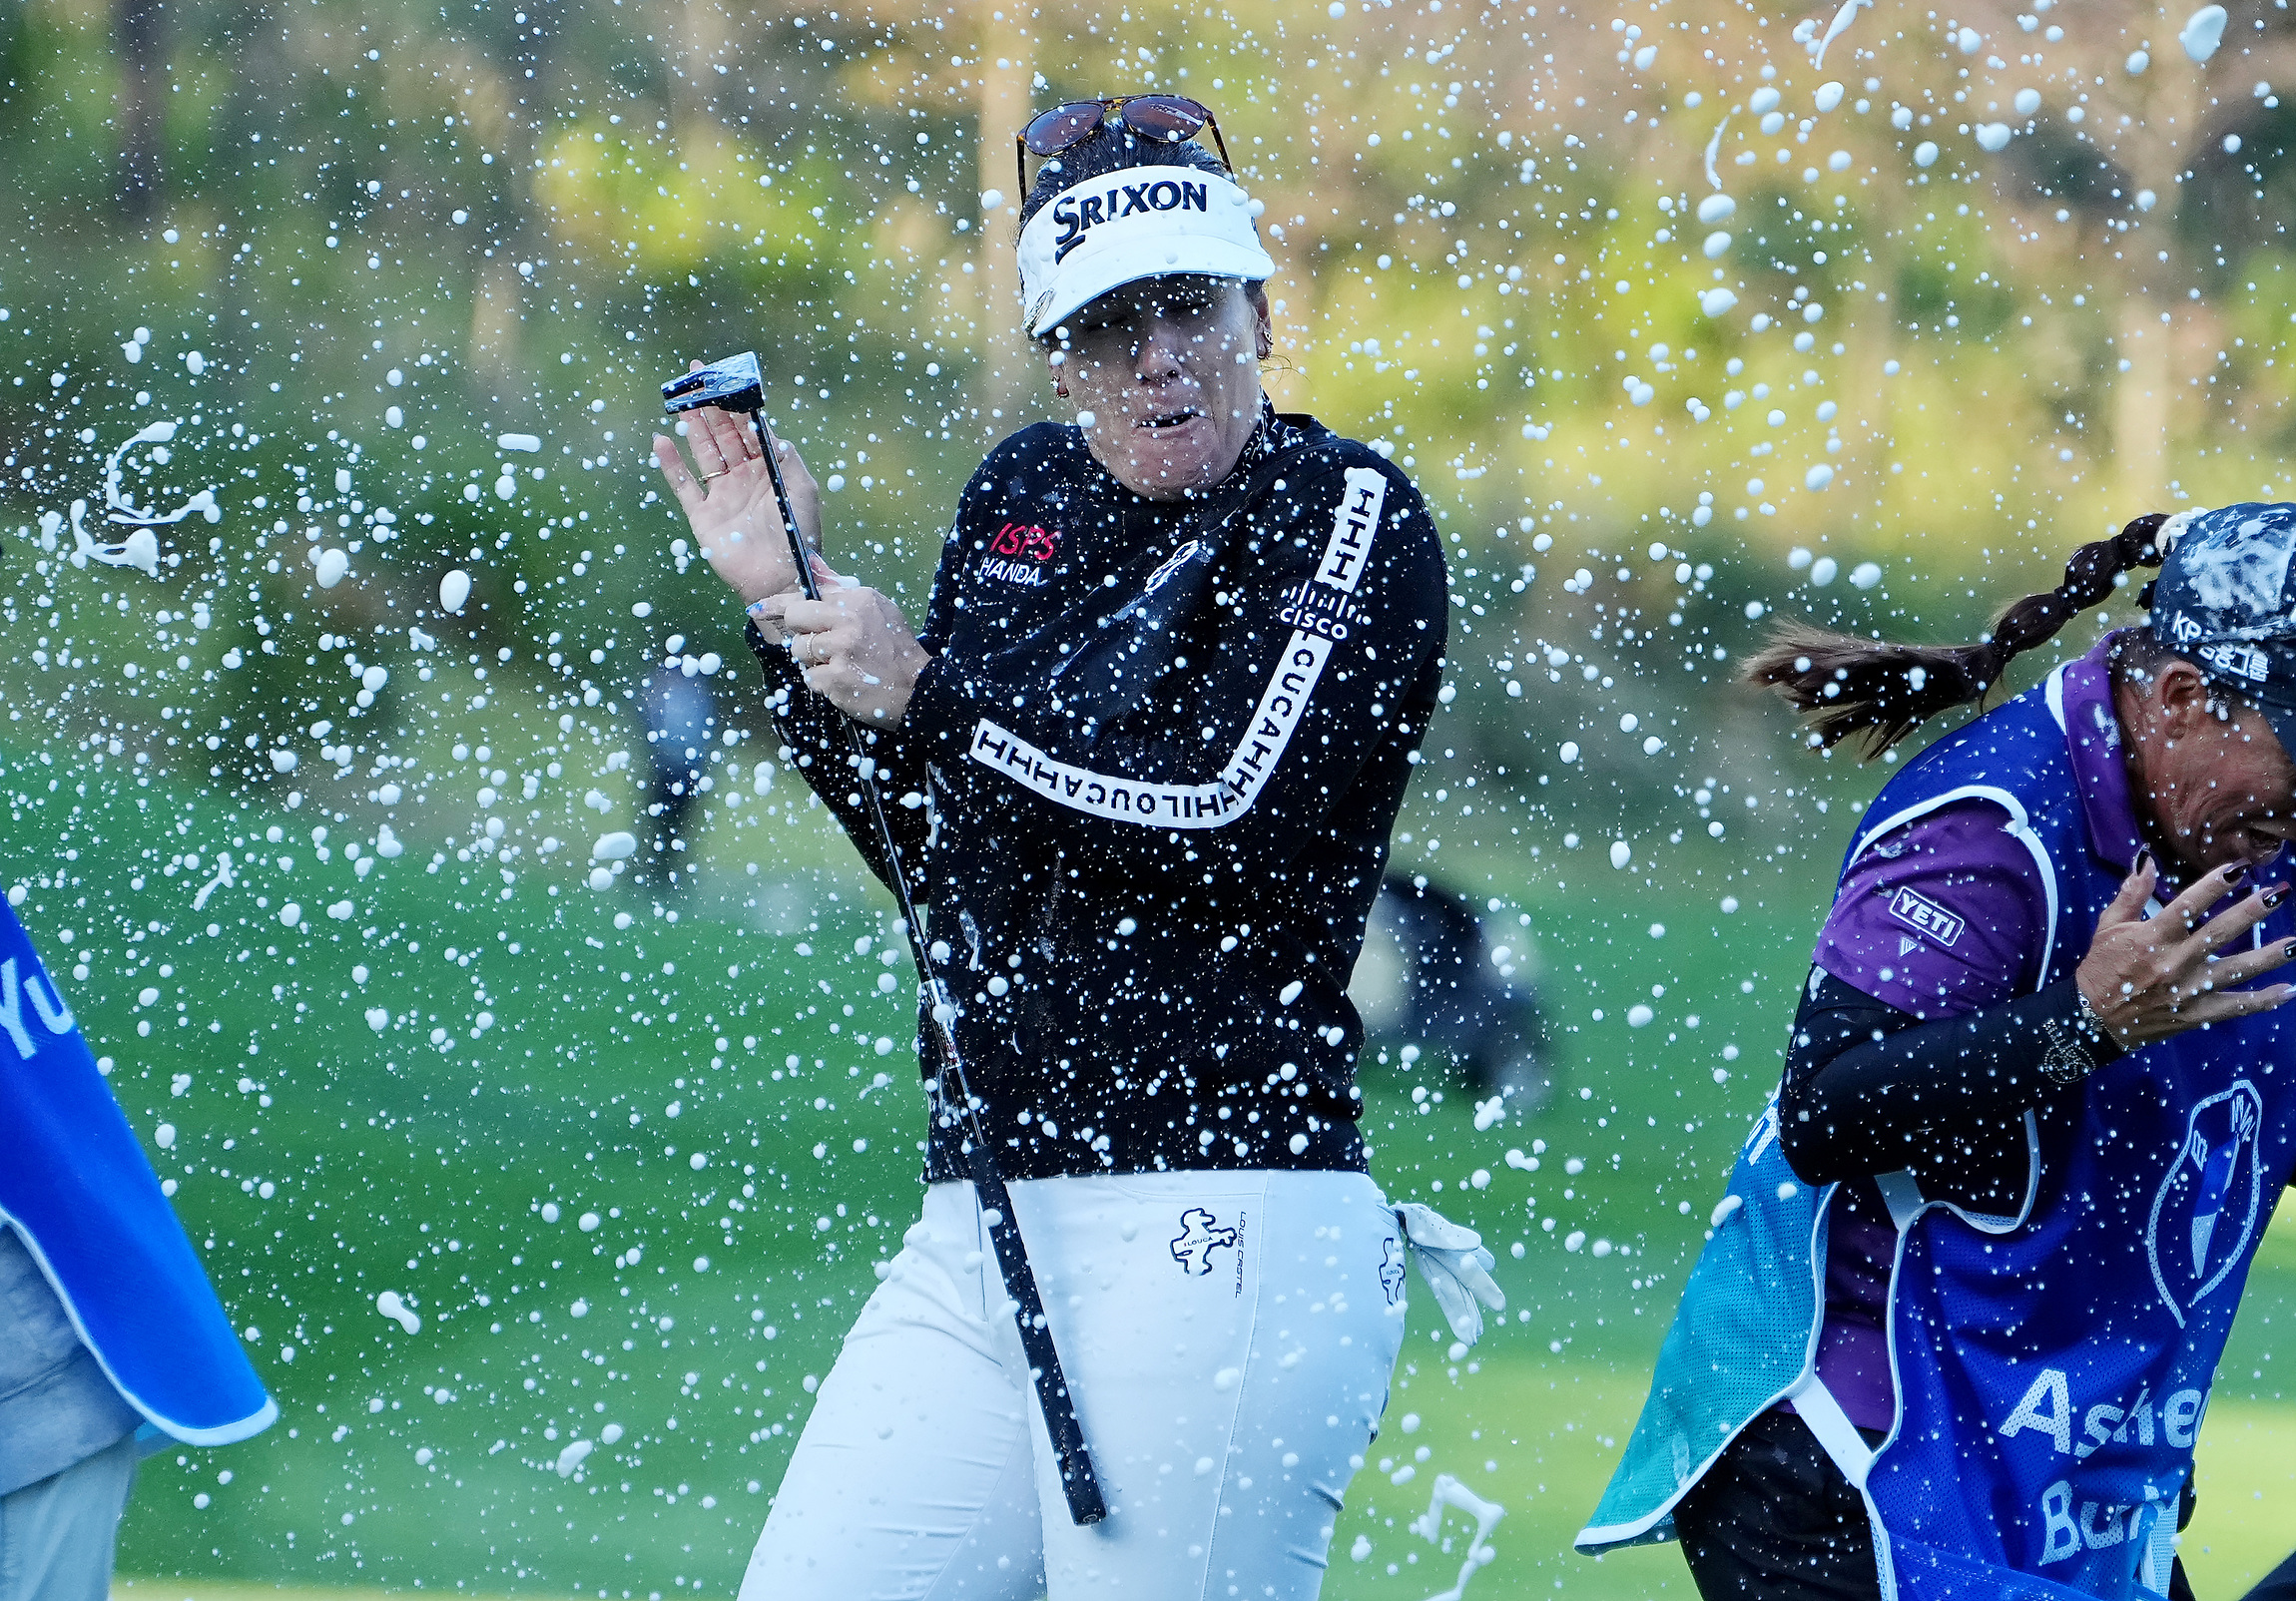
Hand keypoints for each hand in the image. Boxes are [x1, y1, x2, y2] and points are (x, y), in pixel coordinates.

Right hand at [651, 365, 822, 604]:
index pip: (749, 430)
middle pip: (723, 435)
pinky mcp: (703, 516)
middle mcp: (742, 479)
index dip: (738, 404)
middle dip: (711, 405)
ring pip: (703, 452)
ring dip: (692, 425)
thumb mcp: (804, 490)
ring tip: (681, 399)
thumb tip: (773, 432)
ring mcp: (721, 496)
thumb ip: (789, 458)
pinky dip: (671, 465)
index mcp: (767, 471)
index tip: (726, 379)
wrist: (781, 578)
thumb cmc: (799, 535)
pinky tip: (661, 441)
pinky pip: (683, 486)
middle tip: (697, 374)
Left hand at [756, 578, 929, 725]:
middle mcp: (847, 621)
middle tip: (825, 646)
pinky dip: (823, 684)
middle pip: (794, 622)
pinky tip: (845, 682)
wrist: (920, 690)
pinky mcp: (835, 679)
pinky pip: (810, 678)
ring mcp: (840, 651)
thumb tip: (809, 562)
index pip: (804, 597)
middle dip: (803, 635)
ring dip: (814, 662)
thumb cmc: (896, 649)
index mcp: (856, 600)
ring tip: (842, 665)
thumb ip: (839, 588)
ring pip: (799, 652)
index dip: (777, 605)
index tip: (758, 609)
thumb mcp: (877, 608)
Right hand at [2075, 856, 2295, 1048]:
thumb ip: (2131, 893)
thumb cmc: (2101, 967)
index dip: (2214, 884)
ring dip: (2269, 955)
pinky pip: (2235, 1007)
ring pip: (2236, 969)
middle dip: (2252, 912)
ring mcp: (2188, 990)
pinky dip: (2263, 1001)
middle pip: (2220, 932)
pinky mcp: (2196, 1013)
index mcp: (2152, 937)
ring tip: (2295, 943)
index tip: (2240, 868)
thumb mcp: (2108, 926)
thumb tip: (2147, 860)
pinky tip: (2287, 991)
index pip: (2188, 904)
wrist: (2092, 1019)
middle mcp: (2174, 962)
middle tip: (2280, 893)